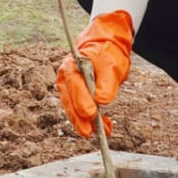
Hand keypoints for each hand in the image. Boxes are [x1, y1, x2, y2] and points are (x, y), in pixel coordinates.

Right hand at [55, 10, 133, 137]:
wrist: (105, 45)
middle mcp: (66, 77)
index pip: (75, 86)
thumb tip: (102, 101)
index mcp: (72, 66)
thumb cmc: (107, 52)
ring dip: (87, 123)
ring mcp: (69, 87)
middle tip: (91, 132)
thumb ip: (106, 83)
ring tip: (103, 132)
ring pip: (74, 109)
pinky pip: (80, 110)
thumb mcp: (111, 65)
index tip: (91, 114)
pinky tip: (105, 127)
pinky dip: (92, 120)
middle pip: (71, 102)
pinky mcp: (75, 95)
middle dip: (81, 119)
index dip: (82, 102)